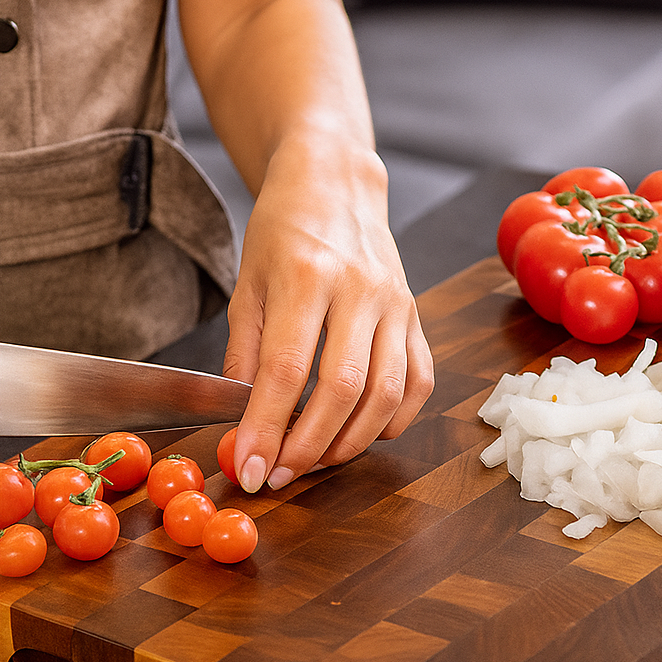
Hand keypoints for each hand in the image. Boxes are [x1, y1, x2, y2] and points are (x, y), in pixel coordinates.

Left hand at [221, 143, 433, 491]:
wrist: (337, 186)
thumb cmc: (283, 232)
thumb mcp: (247, 285)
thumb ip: (244, 353)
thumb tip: (243, 421)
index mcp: (307, 274)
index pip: (288, 369)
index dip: (267, 427)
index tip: (249, 468)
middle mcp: (361, 289)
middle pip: (343, 389)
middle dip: (309, 446)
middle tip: (280, 474)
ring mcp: (398, 304)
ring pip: (387, 393)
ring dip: (352, 441)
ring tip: (317, 460)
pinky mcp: (417, 317)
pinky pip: (418, 382)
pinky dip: (395, 420)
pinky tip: (366, 433)